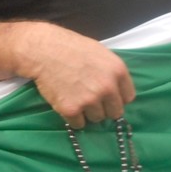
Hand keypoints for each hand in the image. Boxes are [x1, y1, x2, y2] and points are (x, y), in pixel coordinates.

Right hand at [14, 23, 134, 128]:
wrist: (42, 50)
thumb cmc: (70, 47)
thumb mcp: (100, 53)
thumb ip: (111, 72)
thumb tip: (116, 90)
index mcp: (118, 71)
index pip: (128, 97)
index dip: (116, 97)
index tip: (106, 96)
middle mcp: (107, 87)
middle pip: (115, 112)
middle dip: (104, 108)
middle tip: (89, 99)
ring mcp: (89, 100)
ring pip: (97, 119)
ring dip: (87, 113)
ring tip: (75, 98)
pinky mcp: (71, 109)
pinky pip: (78, 124)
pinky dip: (72, 117)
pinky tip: (66, 103)